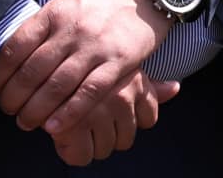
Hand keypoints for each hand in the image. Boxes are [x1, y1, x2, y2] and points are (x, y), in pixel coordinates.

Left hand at [0, 0, 176, 153]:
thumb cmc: (100, 0)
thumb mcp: (66, 3)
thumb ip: (44, 28)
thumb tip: (12, 58)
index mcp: (55, 12)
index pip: (15, 47)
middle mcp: (73, 29)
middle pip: (32, 71)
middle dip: (14, 98)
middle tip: (8, 110)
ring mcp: (96, 45)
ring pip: (57, 86)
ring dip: (36, 110)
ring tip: (26, 121)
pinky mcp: (119, 61)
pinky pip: (89, 92)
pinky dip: (69, 113)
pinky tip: (54, 126)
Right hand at [48, 68, 180, 166]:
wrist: (46, 66)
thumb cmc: (88, 72)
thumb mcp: (123, 71)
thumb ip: (149, 85)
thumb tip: (176, 89)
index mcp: (135, 82)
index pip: (148, 119)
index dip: (131, 121)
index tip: (113, 113)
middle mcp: (120, 97)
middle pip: (126, 139)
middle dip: (110, 134)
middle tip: (92, 119)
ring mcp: (96, 112)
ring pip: (105, 149)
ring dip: (92, 143)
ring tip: (80, 124)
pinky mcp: (72, 127)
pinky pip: (83, 157)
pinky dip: (74, 152)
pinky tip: (68, 134)